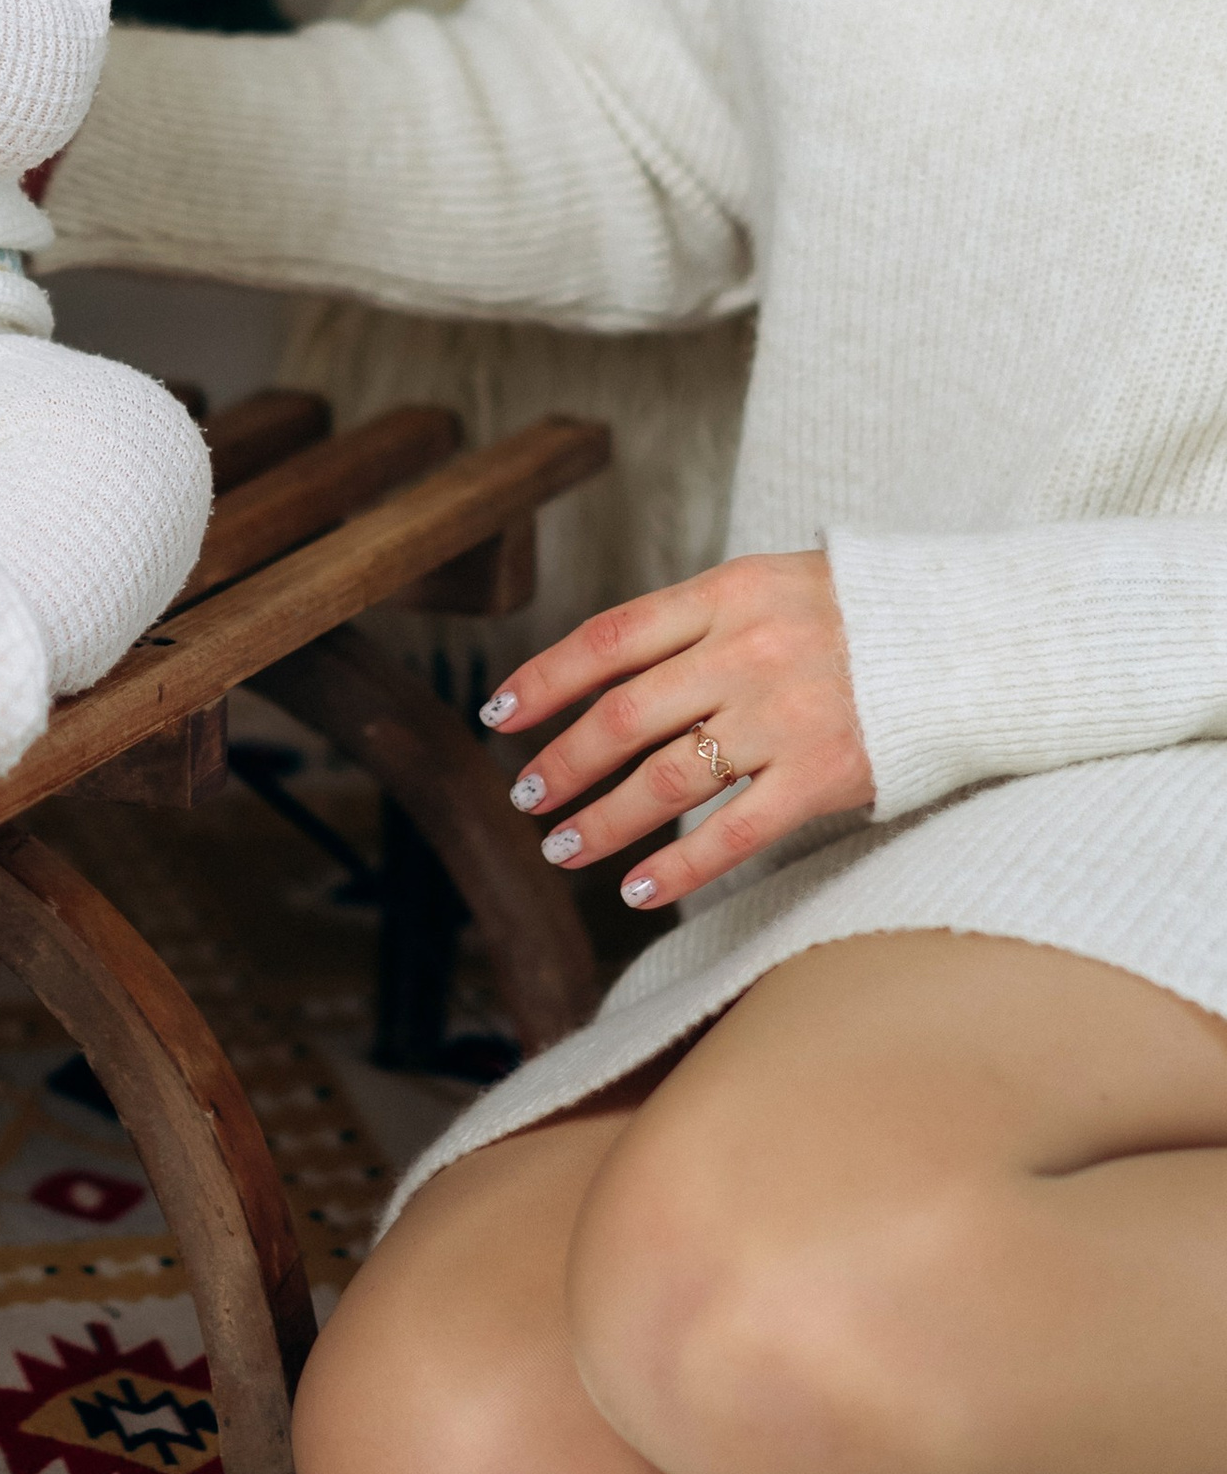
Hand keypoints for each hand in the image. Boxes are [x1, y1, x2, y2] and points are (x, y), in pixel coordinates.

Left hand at [482, 550, 869, 912]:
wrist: (972, 637)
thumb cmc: (863, 612)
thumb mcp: (772, 583)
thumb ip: (698, 622)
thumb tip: (612, 669)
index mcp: (725, 596)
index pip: (607, 639)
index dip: (544, 679)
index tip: (500, 714)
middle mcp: (744, 654)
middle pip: (621, 717)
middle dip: (561, 763)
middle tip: (526, 796)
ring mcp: (783, 717)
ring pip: (664, 781)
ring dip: (602, 821)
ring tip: (564, 847)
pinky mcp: (823, 774)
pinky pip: (733, 832)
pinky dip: (678, 868)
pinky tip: (639, 890)